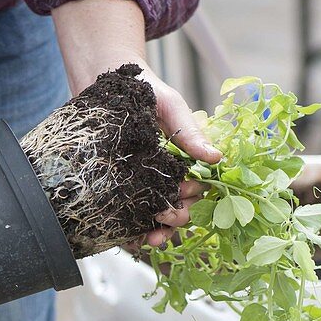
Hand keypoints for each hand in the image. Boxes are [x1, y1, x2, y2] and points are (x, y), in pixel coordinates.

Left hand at [51, 0, 220, 248]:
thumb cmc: (142, 89)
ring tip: (149, 240)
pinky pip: (127, 219)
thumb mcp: (170, 106)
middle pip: (177, 208)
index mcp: (182, 159)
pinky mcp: (118, 190)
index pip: (195, 187)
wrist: (103, 79)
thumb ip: (190, 132)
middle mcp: (163, 176)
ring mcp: (140, 185)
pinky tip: (129, 241)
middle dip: (174, 218)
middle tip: (164, 218)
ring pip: (154, 219)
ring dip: (157, 233)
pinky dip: (130, 234)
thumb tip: (217, 157)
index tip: (184, 195)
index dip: (192, 196)